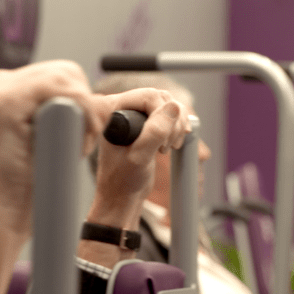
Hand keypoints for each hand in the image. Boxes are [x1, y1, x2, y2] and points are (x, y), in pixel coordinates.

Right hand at [0, 60, 108, 238]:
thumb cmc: (19, 195)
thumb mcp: (44, 146)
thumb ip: (63, 119)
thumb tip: (101, 102)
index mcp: (2, 92)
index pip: (59, 78)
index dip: (80, 107)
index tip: (77, 142)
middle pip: (67, 72)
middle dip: (85, 108)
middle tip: (79, 147)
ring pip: (67, 79)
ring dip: (84, 114)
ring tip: (72, 150)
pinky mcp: (4, 103)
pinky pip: (64, 91)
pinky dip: (80, 115)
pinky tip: (71, 144)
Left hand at [87, 89, 190, 227]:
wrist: (122, 197)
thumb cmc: (122, 181)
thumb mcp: (139, 157)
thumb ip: (155, 132)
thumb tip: (174, 107)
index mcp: (114, 112)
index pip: (148, 96)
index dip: (163, 114)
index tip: (164, 140)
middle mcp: (125, 110)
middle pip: (161, 99)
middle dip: (172, 122)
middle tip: (168, 146)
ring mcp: (137, 118)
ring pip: (169, 107)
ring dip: (177, 126)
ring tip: (169, 147)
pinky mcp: (148, 127)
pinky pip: (171, 117)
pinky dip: (178, 128)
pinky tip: (174, 144)